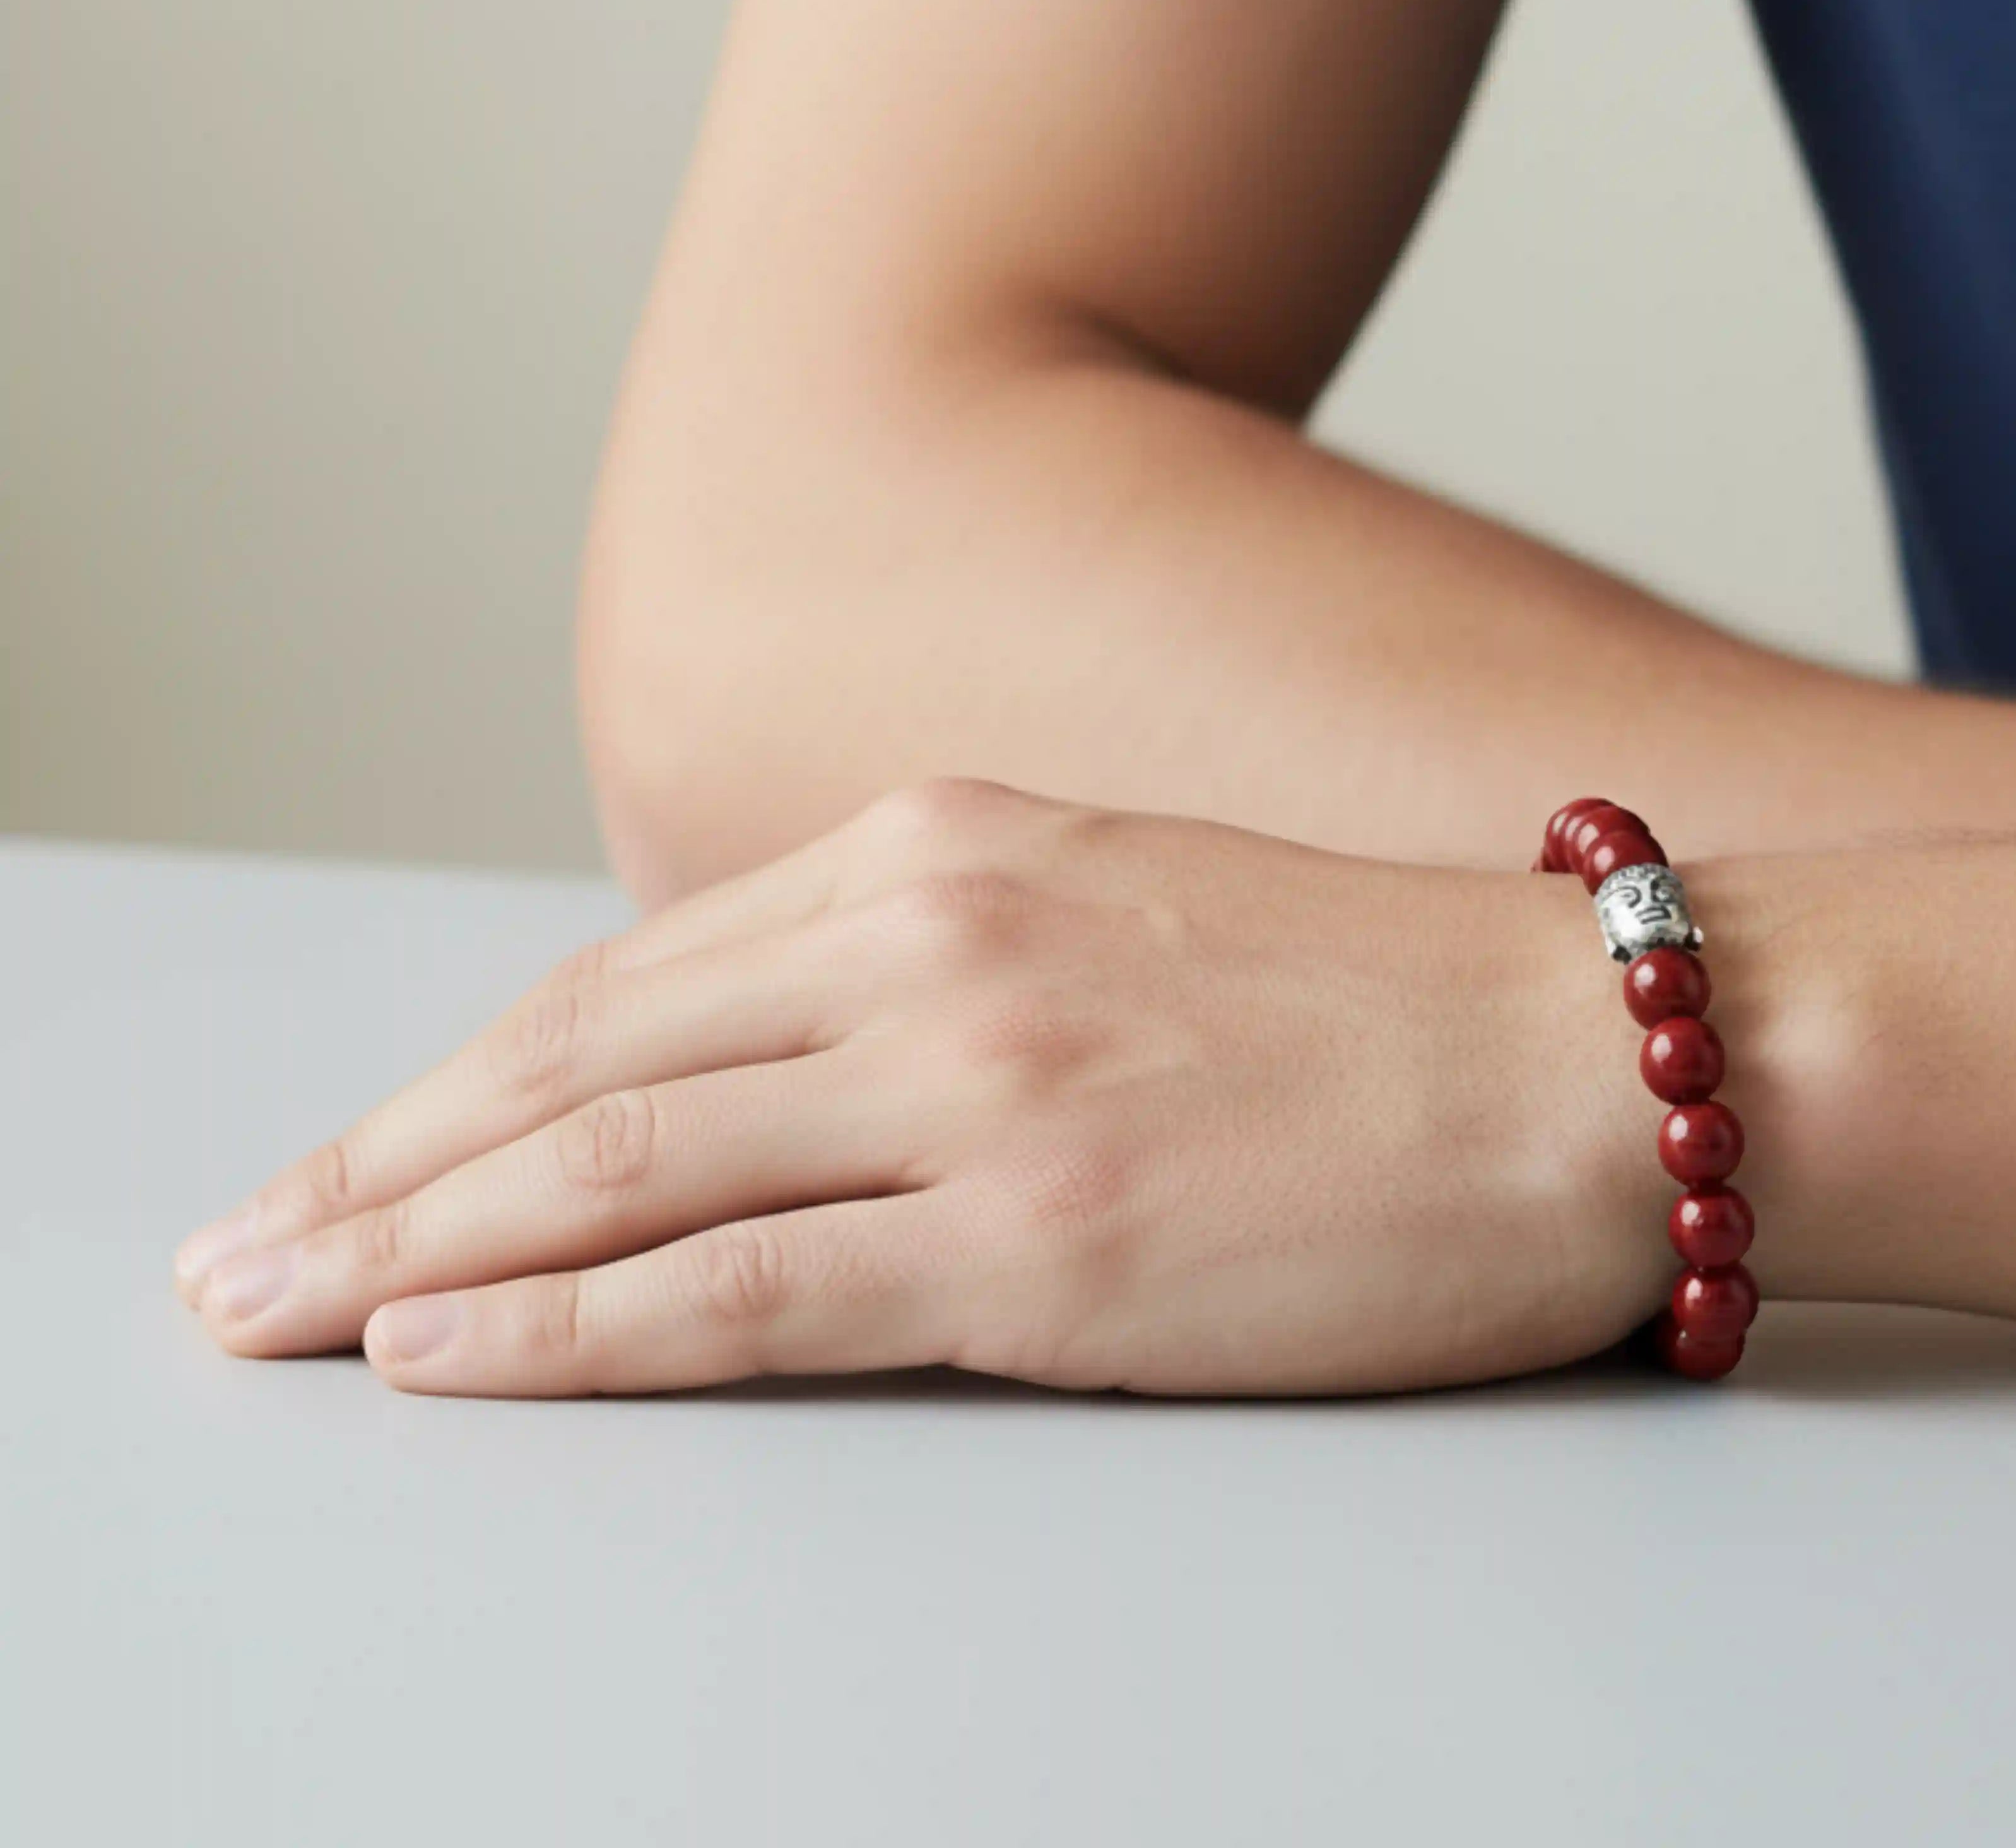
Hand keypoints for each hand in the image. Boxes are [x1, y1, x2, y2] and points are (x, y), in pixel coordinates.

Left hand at [173, 782, 1668, 1396]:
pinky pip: (737, 1294)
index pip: (630, 983)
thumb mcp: (1123, 909)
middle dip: (382, 1167)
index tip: (352, 1153)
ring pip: (619, 1171)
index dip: (460, 1081)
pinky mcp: (1036, 1241)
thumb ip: (942, 959)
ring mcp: (978, 1084)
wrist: (1583, 1051)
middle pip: (580, 1070)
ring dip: (418, 1248)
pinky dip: (564, 1331)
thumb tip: (772, 1061)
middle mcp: (932, 940)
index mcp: (950, 847)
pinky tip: (447, 1357)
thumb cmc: (1379, 1000)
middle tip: (244, 1251)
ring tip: (280, 1314)